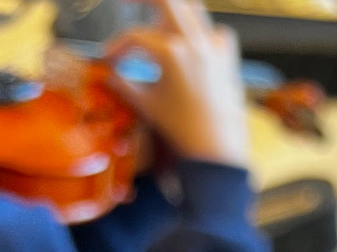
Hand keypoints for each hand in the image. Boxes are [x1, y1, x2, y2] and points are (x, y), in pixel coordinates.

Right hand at [108, 0, 249, 167]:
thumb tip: (108, 73)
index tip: (109, 59)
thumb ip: (124, 83)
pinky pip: (214, 30)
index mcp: (171, 53)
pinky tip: (190, 41)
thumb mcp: (147, 105)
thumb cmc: (182, 130)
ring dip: (171, 8)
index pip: (135, 37)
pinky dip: (201, 31)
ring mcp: (213, 47)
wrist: (217, 151)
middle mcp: (194, 42)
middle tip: (124, 1)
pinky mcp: (227, 57)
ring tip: (155, 18)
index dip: (117, 46)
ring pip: (191, 7)